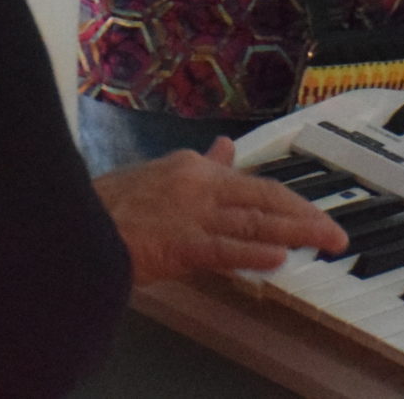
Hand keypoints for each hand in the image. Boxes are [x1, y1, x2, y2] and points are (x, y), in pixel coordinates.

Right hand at [93, 136, 350, 286]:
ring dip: (294, 232)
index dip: (287, 198)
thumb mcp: (156, 173)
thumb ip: (198, 163)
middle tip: (335, 232)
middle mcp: (196, 186)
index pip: (251, 182)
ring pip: (253, 221)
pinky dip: (252, 252)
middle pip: (263, 198)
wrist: (67, 221)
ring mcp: (188, 215)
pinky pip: (222, 248)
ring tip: (325, 240)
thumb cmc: (106, 206)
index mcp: (191, 169)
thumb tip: (224, 147)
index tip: (311, 210)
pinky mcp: (176, 244)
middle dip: (304, 215)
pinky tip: (279, 256)